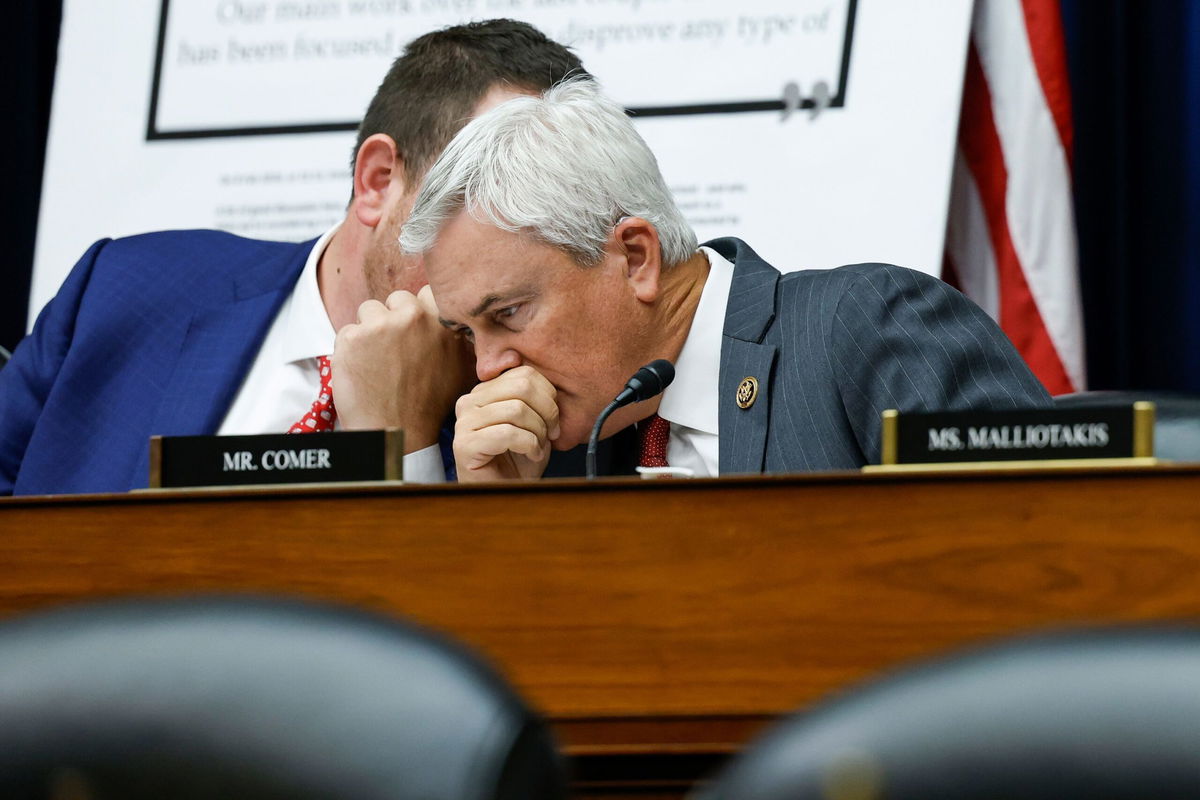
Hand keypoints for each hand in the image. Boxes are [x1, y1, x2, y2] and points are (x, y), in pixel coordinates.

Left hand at [332, 286, 474, 451]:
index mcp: (440, 322)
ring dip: (369, 330)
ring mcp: (380, 325)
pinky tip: (362, 370)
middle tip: (393, 350)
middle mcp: (412, 318)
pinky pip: (347, 331)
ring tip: (377, 362)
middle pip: (397, 298)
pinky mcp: (351, 338)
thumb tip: (460, 320)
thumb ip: (458, 339)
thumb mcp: (461, 370)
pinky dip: (350, 349)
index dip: (419, 308)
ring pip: (368, 310)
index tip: (414, 327)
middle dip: (392, 318)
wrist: (395, 432)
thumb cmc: (427, 406)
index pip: (428, 292)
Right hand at [453, 365, 560, 481]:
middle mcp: (469, 402)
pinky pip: (508, 433)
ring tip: (538, 447)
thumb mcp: (533, 422)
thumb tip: (550, 383)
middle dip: (546, 412)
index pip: (524, 373)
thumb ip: (536, 398)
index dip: (548, 396)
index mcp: (485, 391)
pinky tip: (532, 456)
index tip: (553, 421)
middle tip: (551, 434)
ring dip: (538, 432)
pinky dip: (529, 445)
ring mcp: (463, 423)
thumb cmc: (519, 460)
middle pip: (522, 387)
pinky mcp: (464, 445)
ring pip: (517, 409)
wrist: (505, 495)